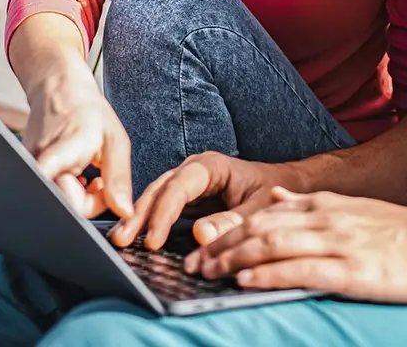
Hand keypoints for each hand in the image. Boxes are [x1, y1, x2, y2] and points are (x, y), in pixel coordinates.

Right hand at [23, 70, 133, 218]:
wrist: (58, 89)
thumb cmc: (87, 110)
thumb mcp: (115, 139)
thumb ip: (118, 178)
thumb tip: (124, 213)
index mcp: (63, 153)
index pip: (68, 202)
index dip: (91, 204)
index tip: (102, 185)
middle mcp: (39, 164)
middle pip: (65, 207)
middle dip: (88, 202)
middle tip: (98, 179)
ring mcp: (28, 169)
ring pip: (58, 202)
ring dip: (78, 195)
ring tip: (86, 172)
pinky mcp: (26, 171)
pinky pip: (50, 193)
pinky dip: (66, 189)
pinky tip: (73, 174)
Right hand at [108, 151, 290, 249]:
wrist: (286, 185)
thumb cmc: (274, 192)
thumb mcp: (259, 209)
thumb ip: (232, 222)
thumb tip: (200, 235)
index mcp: (210, 166)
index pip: (179, 188)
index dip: (163, 214)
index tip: (153, 240)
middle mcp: (193, 170)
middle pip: (160, 190)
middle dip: (139, 215)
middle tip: (121, 240)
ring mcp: (187, 183)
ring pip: (157, 198)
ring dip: (139, 219)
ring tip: (120, 240)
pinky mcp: (187, 199)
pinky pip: (164, 208)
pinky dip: (149, 222)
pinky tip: (137, 238)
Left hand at [185, 189, 406, 302]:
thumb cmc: (404, 233)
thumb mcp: (353, 209)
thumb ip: (312, 204)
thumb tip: (276, 197)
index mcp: (324, 204)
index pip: (263, 215)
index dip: (229, 231)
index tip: (203, 245)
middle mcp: (325, 218)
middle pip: (259, 229)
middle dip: (222, 247)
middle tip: (193, 264)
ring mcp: (338, 243)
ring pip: (273, 247)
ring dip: (235, 260)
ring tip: (208, 272)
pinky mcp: (352, 270)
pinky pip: (301, 270)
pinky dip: (269, 275)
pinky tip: (246, 282)